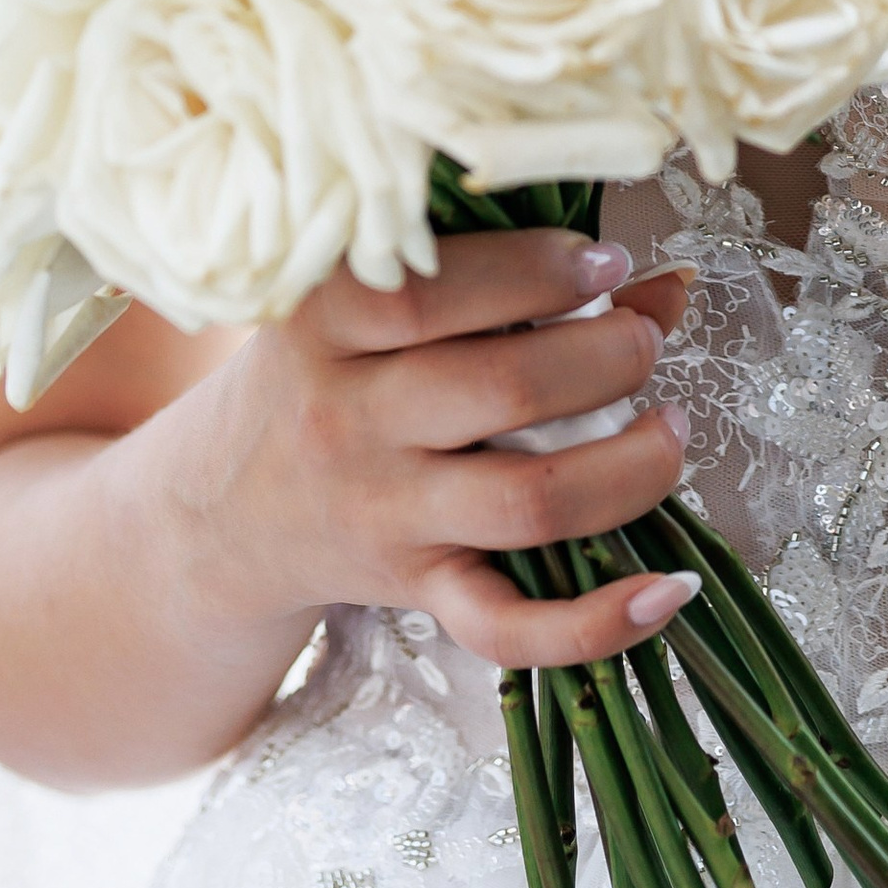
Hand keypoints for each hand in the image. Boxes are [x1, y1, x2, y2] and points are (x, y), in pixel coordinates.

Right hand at [178, 229, 699, 670]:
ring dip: (630, 466)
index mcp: (330, 323)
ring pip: (529, 502)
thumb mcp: (374, 306)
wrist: (217, 510)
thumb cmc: (327, 373)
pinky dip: (596, 623)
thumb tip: (666, 280)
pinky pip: (507, 627)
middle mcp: (351, 421)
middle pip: (505, 389)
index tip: (606, 260)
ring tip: (669, 429)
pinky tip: (668, 591)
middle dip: (609, 356)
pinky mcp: (414, 592)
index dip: (541, 270)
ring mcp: (385, 515)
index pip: (438, 292)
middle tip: (643, 341)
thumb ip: (506, 277)